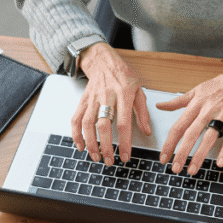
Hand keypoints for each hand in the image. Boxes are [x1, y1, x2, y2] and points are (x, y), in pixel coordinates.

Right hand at [70, 42, 151, 164]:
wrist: (103, 61)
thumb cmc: (124, 76)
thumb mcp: (139, 90)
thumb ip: (142, 112)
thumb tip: (146, 131)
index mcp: (124, 94)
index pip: (124, 122)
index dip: (124, 141)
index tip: (125, 156)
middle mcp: (107, 97)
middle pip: (104, 125)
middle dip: (106, 146)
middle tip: (109, 161)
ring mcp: (93, 99)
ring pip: (88, 123)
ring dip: (90, 143)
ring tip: (96, 157)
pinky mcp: (83, 101)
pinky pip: (76, 119)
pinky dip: (76, 134)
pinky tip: (80, 146)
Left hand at [156, 67, 222, 174]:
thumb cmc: (218, 86)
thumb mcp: (195, 91)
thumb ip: (177, 101)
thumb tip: (160, 106)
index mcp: (195, 105)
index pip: (178, 126)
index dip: (169, 143)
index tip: (163, 156)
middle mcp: (207, 111)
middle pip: (191, 134)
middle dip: (181, 152)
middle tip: (174, 168)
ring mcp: (222, 116)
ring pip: (208, 138)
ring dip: (199, 155)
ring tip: (192, 169)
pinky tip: (220, 162)